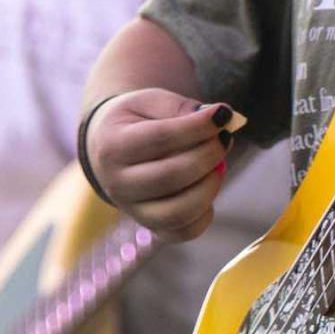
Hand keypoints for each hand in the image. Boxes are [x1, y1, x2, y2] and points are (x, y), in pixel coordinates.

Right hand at [84, 90, 237, 238]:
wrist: (110, 148)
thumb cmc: (136, 120)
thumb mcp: (149, 101)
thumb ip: (180, 107)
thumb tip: (220, 116)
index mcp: (113, 146)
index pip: (161, 139)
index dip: (198, 127)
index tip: (223, 115)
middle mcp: (117, 184)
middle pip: (171, 176)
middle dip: (209, 154)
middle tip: (224, 138)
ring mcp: (133, 211)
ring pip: (178, 211)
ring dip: (210, 185)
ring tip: (218, 164)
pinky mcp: (151, 227)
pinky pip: (184, 232)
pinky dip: (205, 213)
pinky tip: (207, 186)